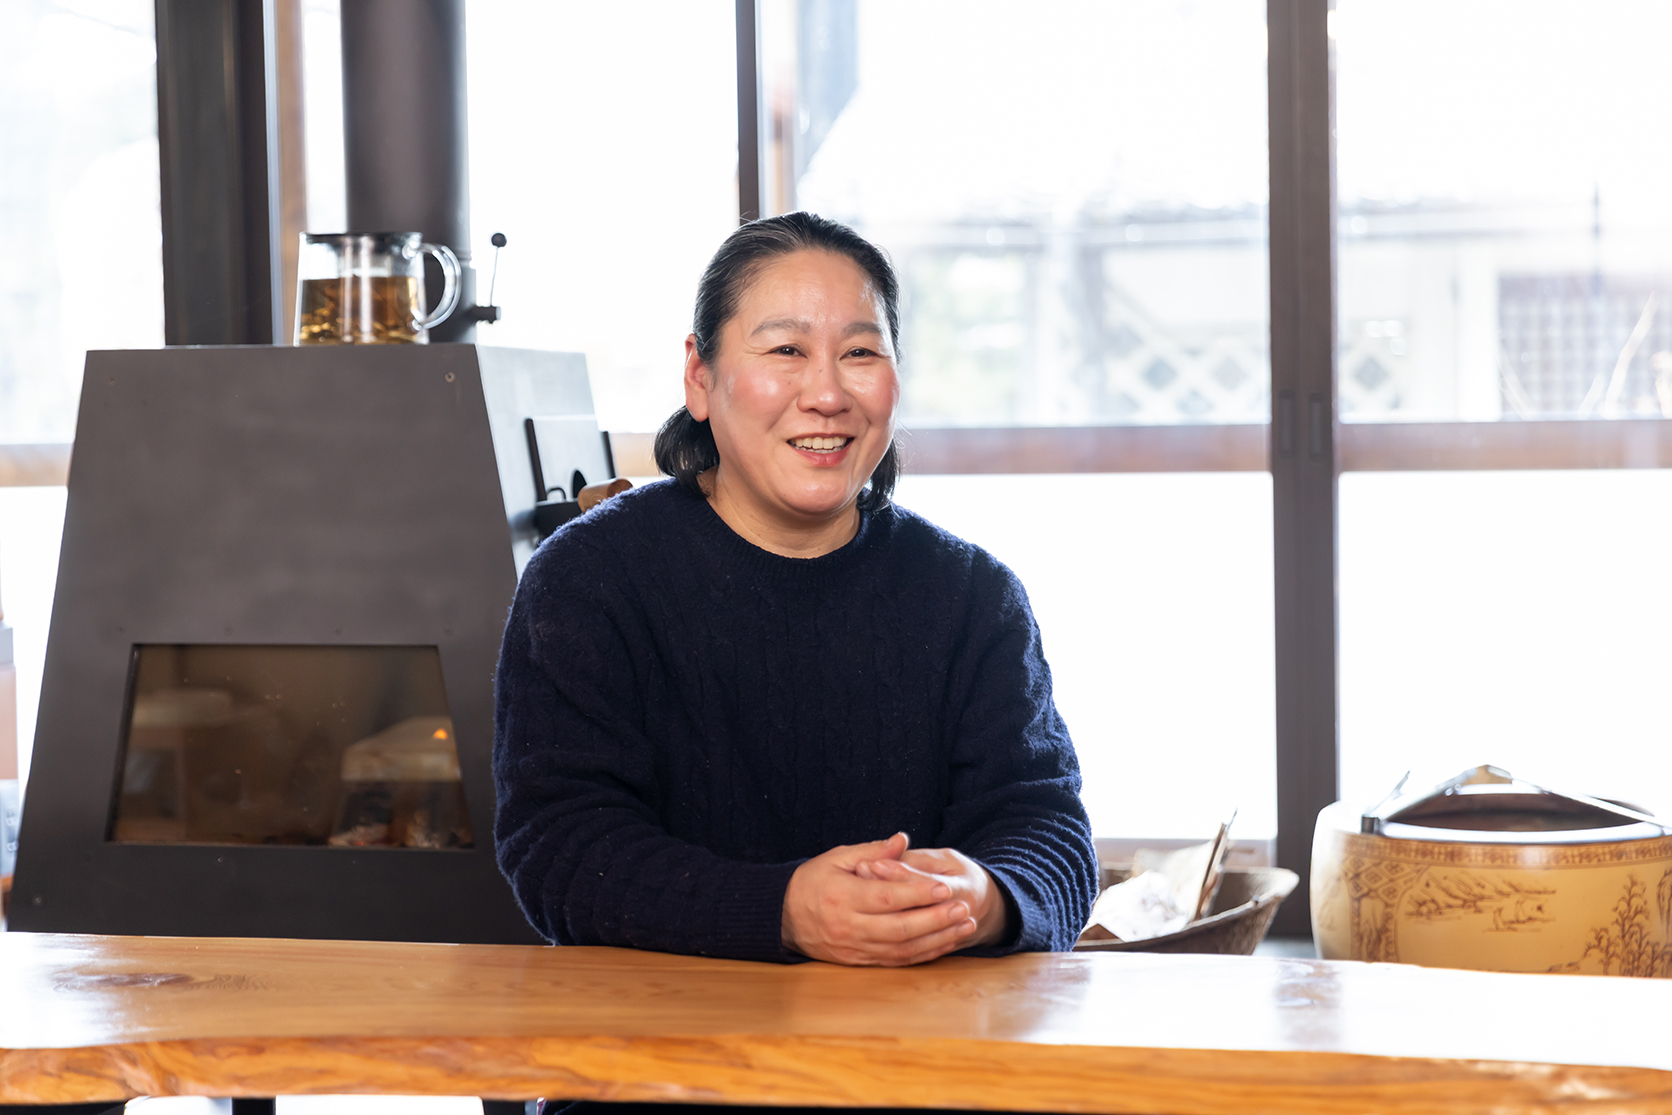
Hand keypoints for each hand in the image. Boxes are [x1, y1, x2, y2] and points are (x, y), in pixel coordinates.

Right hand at [782, 833, 981, 965]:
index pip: (886, 897)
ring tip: (964, 926)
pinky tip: (945, 943)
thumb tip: (902, 840)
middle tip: (963, 908)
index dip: (917, 893)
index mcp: (842, 897)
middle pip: (899, 928)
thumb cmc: (812, 882)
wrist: (783, 917)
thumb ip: (872, 852)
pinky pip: (896, 961)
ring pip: (902, 949)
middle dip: (935, 920)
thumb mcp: (836, 858)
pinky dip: (924, 954)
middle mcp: (848, 927)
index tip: (945, 887)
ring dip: (937, 939)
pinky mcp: (859, 961)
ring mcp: (854, 948)